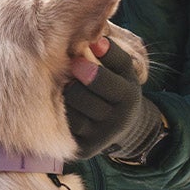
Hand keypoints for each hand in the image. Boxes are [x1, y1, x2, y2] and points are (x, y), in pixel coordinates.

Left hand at [64, 39, 168, 162]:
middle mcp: (117, 122)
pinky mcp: (84, 150)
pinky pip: (63, 128)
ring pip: (69, 111)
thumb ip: (111, 53)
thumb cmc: (117, 86)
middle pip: (79, 95)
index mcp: (129, 97)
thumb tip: (94, 39)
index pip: (103, 81)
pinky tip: (64, 105)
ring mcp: (100, 138)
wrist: (123, 126)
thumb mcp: (122, 70)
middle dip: (71, 82)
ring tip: (68, 88)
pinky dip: (60, 113)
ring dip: (65, 96)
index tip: (77, 59)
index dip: (86, 68)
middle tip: (70, 72)